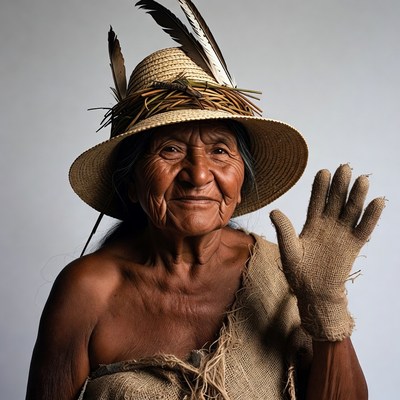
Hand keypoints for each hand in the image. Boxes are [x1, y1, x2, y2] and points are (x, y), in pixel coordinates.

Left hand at [270, 164, 384, 340]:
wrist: (314, 292)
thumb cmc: (298, 272)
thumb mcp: (288, 250)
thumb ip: (284, 231)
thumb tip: (274, 211)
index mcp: (311, 224)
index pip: (317, 201)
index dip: (320, 187)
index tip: (323, 172)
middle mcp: (328, 225)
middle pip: (335, 201)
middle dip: (340, 185)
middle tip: (344, 168)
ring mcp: (342, 233)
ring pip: (351, 210)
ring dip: (357, 196)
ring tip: (361, 180)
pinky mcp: (354, 244)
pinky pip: (364, 228)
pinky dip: (371, 216)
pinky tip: (377, 201)